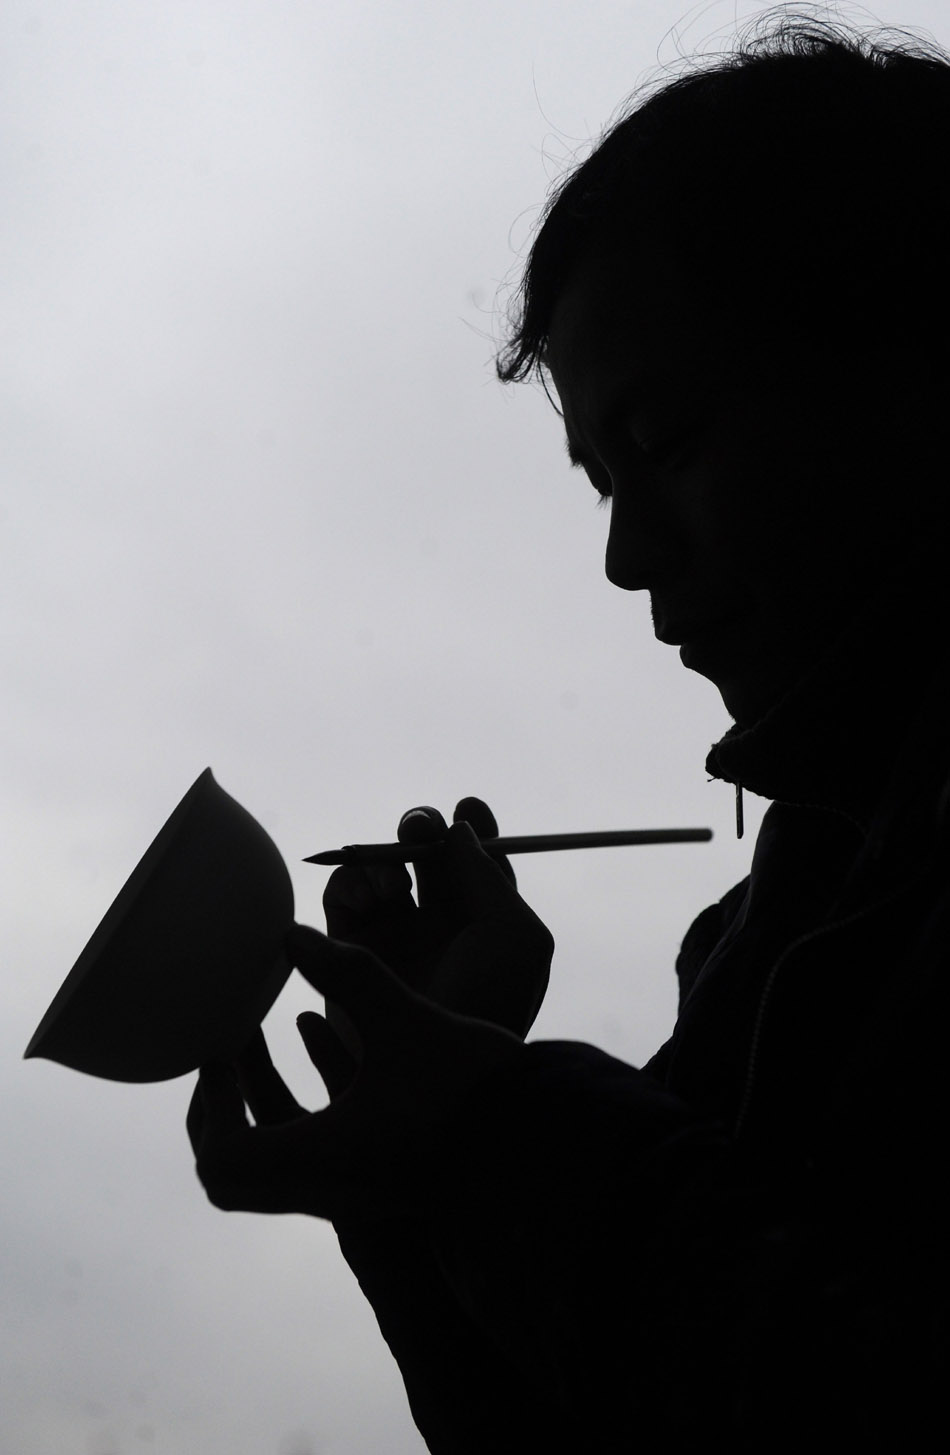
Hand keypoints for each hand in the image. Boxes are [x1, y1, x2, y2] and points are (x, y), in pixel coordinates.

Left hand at [187, 925, 522, 1221]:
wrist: (547, 1150)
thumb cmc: (476, 1094)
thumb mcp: (406, 1020)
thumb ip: (348, 974)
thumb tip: (291, 935)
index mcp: (320, 1162)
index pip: (222, 1160)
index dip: (209, 1104)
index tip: (220, 1049)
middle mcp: (329, 1188)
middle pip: (233, 1178)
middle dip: (221, 1111)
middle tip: (226, 1053)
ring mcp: (357, 1190)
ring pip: (276, 1163)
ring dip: (260, 1102)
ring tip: (262, 1037)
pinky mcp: (383, 1177)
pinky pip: (318, 1150)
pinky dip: (303, 1102)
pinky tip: (322, 1032)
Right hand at [323, 800, 552, 1037]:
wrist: (432, 1071)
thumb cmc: (487, 1004)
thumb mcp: (514, 936)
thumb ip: (488, 876)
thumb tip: (458, 828)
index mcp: (486, 924)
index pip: (478, 864)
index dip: (472, 829)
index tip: (469, 806)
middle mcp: (440, 928)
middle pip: (429, 857)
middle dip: (423, 830)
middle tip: (420, 827)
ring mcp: (393, 937)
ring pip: (385, 869)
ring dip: (387, 858)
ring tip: (395, 884)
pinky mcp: (347, 949)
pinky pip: (345, 893)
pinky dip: (353, 881)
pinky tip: (370, 896)